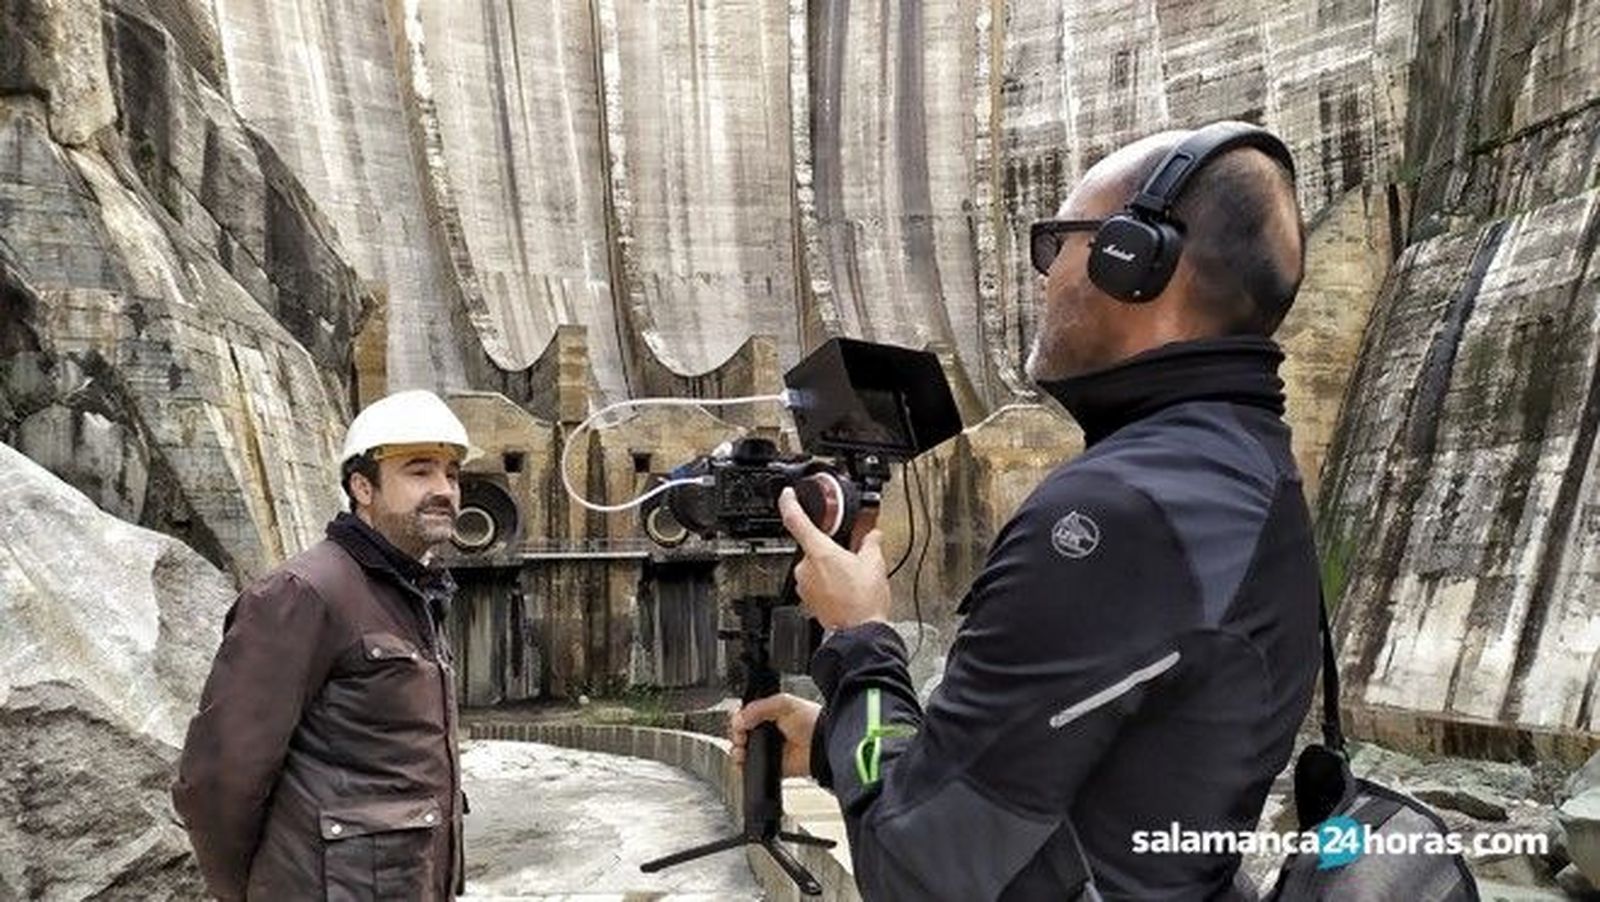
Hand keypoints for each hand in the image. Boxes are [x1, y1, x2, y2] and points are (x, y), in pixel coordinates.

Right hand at [730, 693, 820, 777]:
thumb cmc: (810, 721)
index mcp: (769, 714)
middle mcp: (767, 731)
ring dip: (737, 749)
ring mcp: (768, 749)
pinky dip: (743, 765)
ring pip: (742, 750)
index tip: (739, 723)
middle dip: (736, 734)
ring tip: (742, 747)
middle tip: (741, 736)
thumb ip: (759, 707)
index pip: (745, 715)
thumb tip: (739, 719)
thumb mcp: (783, 704)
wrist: (822, 744)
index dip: (738, 719)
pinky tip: (743, 759)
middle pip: (740, 733)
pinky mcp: (771, 765)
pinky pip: (750, 767)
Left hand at [778, 487, 892, 629]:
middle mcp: (805, 568)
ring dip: (829, 567)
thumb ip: (870, 542)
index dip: (789, 503)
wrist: (860, 633)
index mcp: (819, 552)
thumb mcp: (874, 564)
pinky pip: (815, 582)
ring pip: (815, 566)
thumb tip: (872, 535)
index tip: (788, 494)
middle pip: (813, 546)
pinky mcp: (807, 599)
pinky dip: (827, 582)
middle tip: (850, 558)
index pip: (795, 519)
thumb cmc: (863, 602)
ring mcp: (804, 585)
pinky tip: (844, 589)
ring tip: (850, 579)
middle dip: (830, 549)